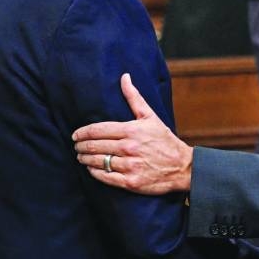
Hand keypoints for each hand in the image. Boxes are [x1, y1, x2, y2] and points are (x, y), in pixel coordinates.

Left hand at [73, 73, 193, 194]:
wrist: (182, 167)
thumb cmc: (164, 139)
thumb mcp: (150, 116)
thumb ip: (134, 97)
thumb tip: (124, 77)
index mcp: (131, 130)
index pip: (97, 130)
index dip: (82, 132)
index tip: (75, 134)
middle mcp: (129, 148)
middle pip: (95, 146)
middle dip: (81, 146)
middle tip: (75, 146)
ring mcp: (130, 166)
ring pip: (98, 161)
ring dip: (85, 159)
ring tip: (81, 157)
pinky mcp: (131, 182)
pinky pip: (105, 177)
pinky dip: (95, 173)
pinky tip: (91, 169)